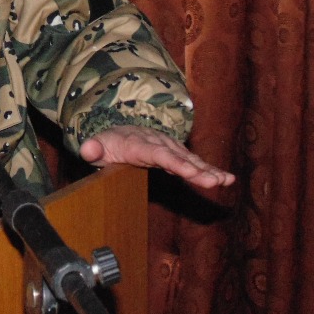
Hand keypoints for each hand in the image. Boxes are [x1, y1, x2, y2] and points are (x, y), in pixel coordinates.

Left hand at [79, 125, 234, 190]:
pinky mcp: (176, 154)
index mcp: (138, 144)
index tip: (188, 171)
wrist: (118, 131)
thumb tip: (87, 148)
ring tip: (225, 181)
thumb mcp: (95, 145)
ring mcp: (168, 148)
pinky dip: (210, 170)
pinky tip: (226, 178)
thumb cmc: (107, 142)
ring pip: (190, 159)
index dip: (174, 162)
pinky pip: (193, 162)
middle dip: (196, 169)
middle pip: (178, 157)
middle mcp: (157, 143)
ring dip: (207, 170)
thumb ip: (92, 148)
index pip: (157, 154)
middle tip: (214, 181)